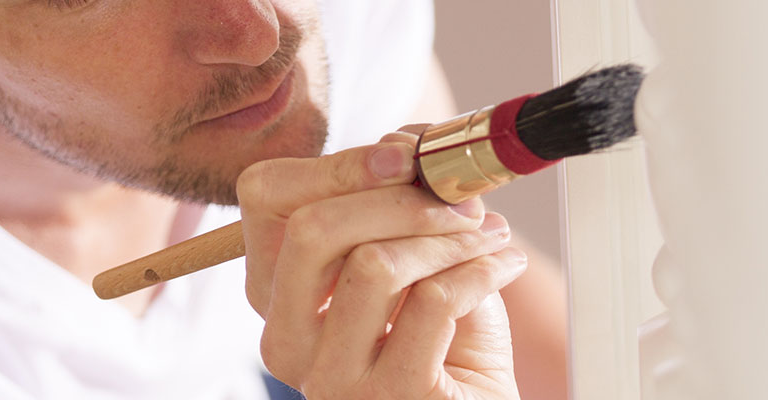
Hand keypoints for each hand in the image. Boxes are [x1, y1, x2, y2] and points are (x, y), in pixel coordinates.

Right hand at [238, 126, 527, 398]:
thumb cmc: (443, 335)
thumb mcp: (412, 253)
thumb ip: (397, 196)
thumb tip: (408, 144)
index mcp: (276, 293)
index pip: (266, 198)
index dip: (338, 164)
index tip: (406, 157)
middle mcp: (287, 338)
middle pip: (312, 229)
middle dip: (398, 197)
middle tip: (457, 198)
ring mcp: (332, 376)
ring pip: (375, 263)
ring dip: (447, 236)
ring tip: (488, 235)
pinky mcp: (390, 396)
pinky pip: (435, 300)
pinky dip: (481, 270)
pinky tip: (501, 266)